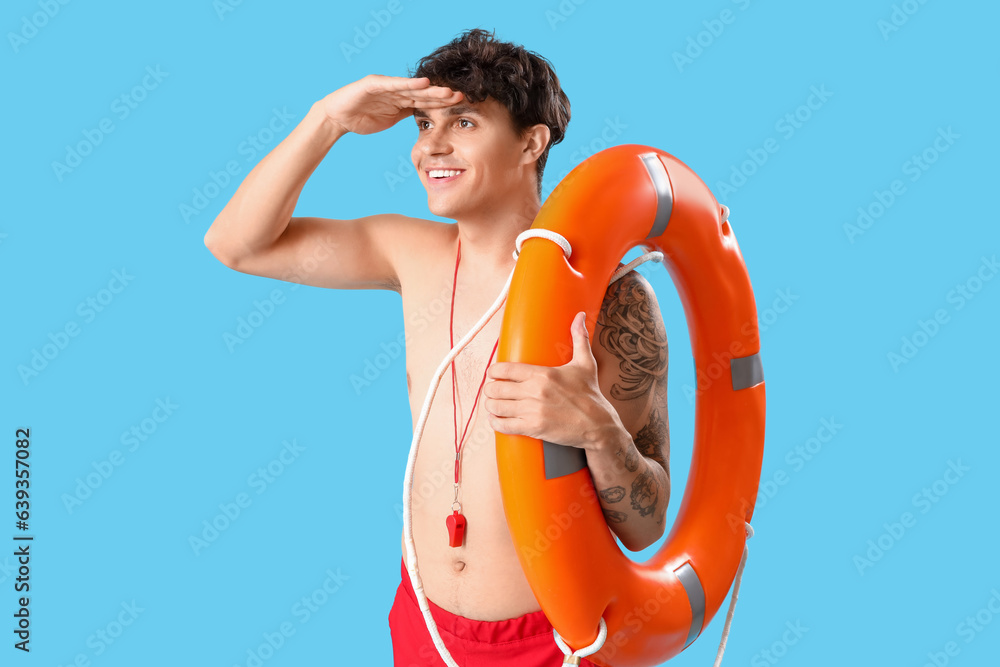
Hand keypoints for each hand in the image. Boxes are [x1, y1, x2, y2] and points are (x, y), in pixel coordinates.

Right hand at [318, 74, 462, 135]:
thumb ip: (406, 114)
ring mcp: (386, 86)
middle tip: (462, 96)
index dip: (442, 103)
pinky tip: (424, 83)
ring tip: (448, 91)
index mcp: (401, 100)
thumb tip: (425, 119)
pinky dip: (408, 83)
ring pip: (412, 88)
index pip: (426, 101)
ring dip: (431, 90)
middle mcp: (396, 90)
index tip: (461, 105)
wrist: (337, 116)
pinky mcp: (374, 84)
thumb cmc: (362, 117)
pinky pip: (394, 84)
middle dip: (442, 96)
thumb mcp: (390, 119)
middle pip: (423, 93)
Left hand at [484, 312, 619, 450]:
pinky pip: (504, 425)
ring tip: (493, 404)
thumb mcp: (585, 364)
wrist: (598, 425)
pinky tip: (496, 420)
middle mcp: (535, 391)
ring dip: (491, 405)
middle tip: (493, 390)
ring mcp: (533, 411)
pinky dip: (496, 423)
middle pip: (496, 388)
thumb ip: (579, 338)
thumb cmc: (590, 394)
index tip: (492, 373)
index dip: (493, 371)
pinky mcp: (533, 428)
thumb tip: (580, 316)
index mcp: (543, 373)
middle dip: (490, 389)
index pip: (505, 369)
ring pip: (496, 406)